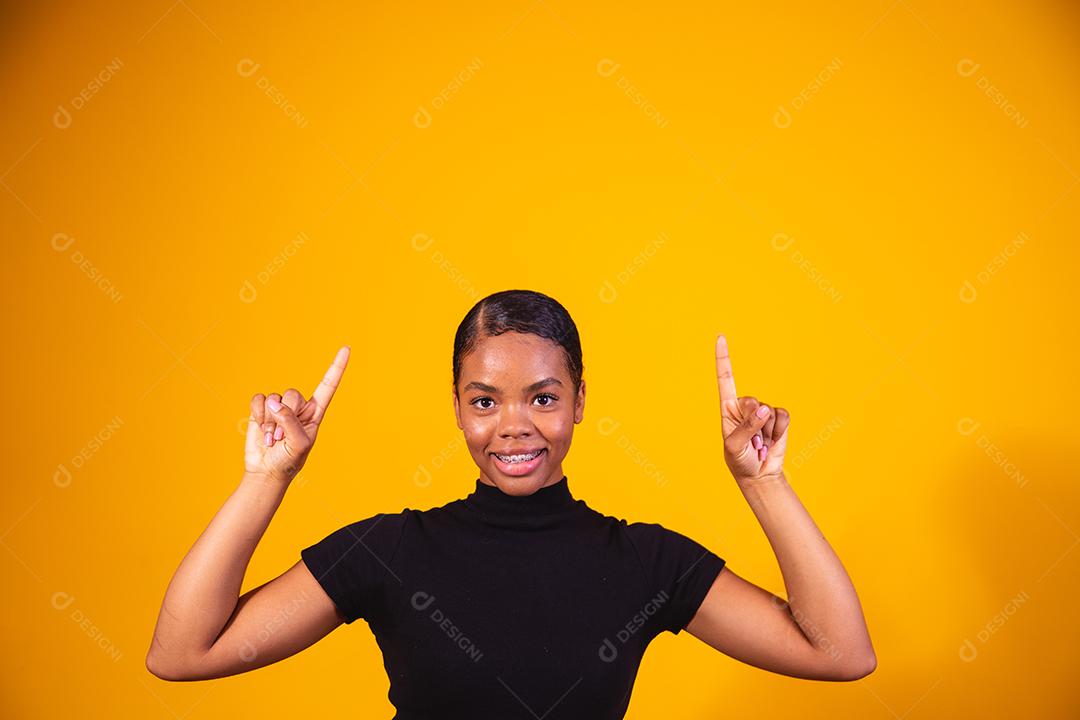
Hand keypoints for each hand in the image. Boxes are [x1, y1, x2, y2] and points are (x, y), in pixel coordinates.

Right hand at [244, 346, 350, 482]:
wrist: (266, 471)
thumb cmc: (289, 460)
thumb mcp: (298, 444)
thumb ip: (290, 422)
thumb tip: (275, 402)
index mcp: (315, 413)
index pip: (328, 386)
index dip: (337, 367)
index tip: (347, 348)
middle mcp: (299, 406)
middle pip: (293, 394)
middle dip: (284, 415)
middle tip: (282, 438)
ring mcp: (279, 407)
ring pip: (274, 397)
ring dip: (270, 422)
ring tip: (272, 438)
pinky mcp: (261, 409)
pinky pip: (258, 398)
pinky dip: (258, 414)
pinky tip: (260, 427)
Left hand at [715, 334, 790, 485]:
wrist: (759, 475)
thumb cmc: (739, 460)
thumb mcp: (734, 446)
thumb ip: (747, 427)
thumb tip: (764, 408)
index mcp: (728, 408)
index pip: (725, 378)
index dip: (723, 357)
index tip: (721, 336)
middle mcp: (745, 406)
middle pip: (752, 400)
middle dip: (753, 422)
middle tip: (751, 440)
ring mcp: (763, 412)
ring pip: (769, 411)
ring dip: (766, 431)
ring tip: (760, 443)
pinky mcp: (779, 419)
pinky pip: (783, 416)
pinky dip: (779, 430)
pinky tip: (772, 440)